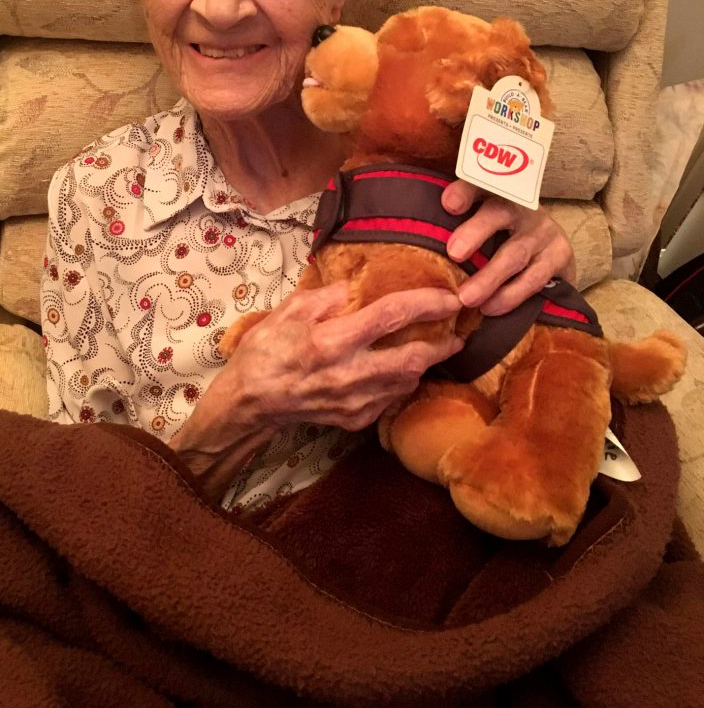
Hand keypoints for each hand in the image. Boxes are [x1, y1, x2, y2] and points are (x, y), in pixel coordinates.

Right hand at [167, 282, 462, 498]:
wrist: (249, 401)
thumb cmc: (265, 350)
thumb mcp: (289, 310)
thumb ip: (327, 296)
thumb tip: (357, 287)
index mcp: (332, 340)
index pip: (392, 316)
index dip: (427, 303)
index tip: (451, 297)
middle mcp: (349, 374)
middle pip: (414, 358)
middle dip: (444, 344)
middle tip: (458, 331)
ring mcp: (354, 402)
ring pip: (408, 382)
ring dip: (425, 363)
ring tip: (434, 348)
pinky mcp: (354, 420)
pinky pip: (390, 399)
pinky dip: (402, 382)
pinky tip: (401, 370)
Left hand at [441, 180, 575, 316]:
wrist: (549, 249)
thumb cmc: (498, 236)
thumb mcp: (477, 223)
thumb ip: (451, 225)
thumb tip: (408, 242)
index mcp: (496, 191)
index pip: (478, 183)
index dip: (464, 191)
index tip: (448, 204)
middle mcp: (521, 206)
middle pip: (498, 213)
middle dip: (475, 232)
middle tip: (453, 253)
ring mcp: (543, 231)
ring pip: (514, 253)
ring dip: (489, 277)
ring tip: (467, 298)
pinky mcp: (560, 256)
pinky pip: (534, 278)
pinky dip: (511, 295)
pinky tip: (491, 308)